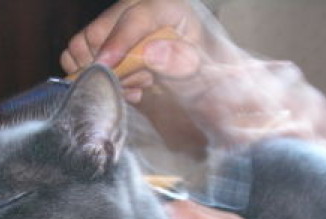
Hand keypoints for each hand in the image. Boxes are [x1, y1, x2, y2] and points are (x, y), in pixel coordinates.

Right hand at [61, 0, 325, 163]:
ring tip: (139, 90)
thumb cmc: (224, 89)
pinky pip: (99, 59)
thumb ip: (180, 64)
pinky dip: (110, 77)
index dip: (116, 42)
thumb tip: (153, 51)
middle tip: (131, 87)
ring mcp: (138, 30)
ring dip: (108, 71)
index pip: (136, 17)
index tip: (102, 67)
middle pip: (106, 27)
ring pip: (94, 43)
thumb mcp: (207, 81)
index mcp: (173, 11)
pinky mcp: (129, 48)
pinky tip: (137, 90)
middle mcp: (152, 13)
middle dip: (108, 60)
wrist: (231, 99)